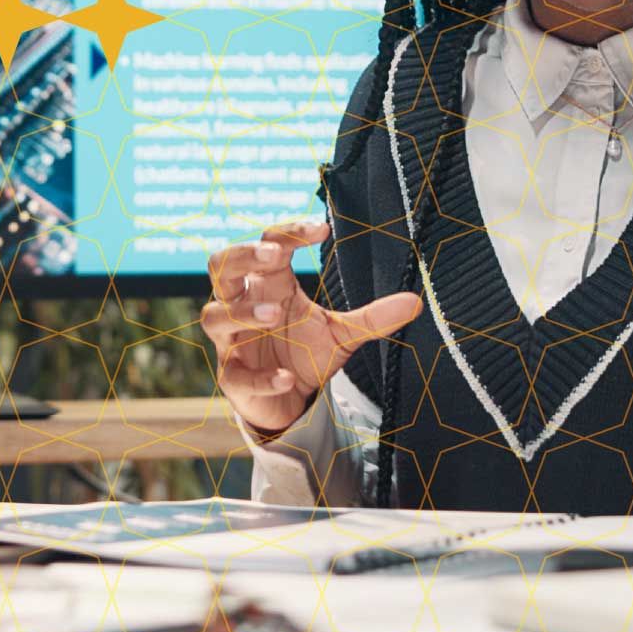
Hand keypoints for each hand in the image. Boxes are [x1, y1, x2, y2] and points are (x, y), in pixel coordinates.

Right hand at [199, 221, 424, 438]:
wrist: (290, 402)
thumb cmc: (305, 354)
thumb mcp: (342, 334)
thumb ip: (373, 318)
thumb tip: (416, 301)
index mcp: (270, 285)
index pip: (268, 244)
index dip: (289, 233)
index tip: (322, 229)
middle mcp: (244, 306)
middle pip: (221, 265)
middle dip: (243, 255)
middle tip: (274, 256)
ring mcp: (233, 342)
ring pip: (216, 315)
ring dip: (243, 312)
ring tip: (275, 314)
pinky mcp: (234, 378)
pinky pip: (237, 374)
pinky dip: (261, 376)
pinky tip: (286, 377)